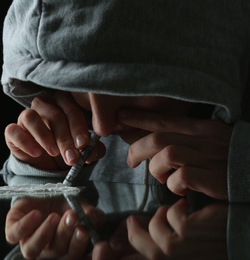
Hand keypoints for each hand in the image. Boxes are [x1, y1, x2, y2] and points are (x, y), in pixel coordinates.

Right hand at [4, 91, 104, 170]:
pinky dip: (25, 141)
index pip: (70, 107)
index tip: (83, 144)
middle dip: (64, 138)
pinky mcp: (13, 131)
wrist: (48, 166)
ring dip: (44, 136)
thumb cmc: (68, 150)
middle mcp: (44, 106)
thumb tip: (91, 150)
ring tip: (53, 153)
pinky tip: (37, 153)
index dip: (77, 126)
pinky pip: (13, 130)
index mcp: (64, 104)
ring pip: (31, 116)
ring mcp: (26, 117)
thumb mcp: (83, 151)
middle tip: (71, 157)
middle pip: (53, 114)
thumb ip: (91, 149)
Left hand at [5, 196, 104, 258]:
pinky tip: (36, 214)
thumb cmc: (65, 205)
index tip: (84, 229)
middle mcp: (46, 251)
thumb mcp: (81, 207)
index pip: (72, 255)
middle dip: (65, 232)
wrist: (44, 193)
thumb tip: (94, 218)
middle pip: (55, 250)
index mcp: (64, 250)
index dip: (78, 244)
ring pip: (31, 250)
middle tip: (72, 216)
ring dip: (44, 234)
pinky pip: (13, 235)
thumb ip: (90, 214)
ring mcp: (28, 241)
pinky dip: (24, 226)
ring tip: (54, 216)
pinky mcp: (13, 230)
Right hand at [91, 199, 227, 259]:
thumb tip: (133, 233)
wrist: (241, 234)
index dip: (115, 258)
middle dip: (133, 233)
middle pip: (140, 248)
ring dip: (161, 217)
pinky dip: (177, 209)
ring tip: (167, 210)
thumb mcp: (181, 247)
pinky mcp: (186, 233)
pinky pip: (170, 215)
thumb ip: (156, 243)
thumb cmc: (213, 243)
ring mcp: (178, 249)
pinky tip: (186, 208)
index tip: (100, 251)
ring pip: (154, 229)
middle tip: (131, 220)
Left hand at [117, 109, 232, 198]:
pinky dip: (173, 185)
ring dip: (156, 169)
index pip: (165, 119)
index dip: (140, 117)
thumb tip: (156, 143)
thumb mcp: (210, 137)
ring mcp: (206, 158)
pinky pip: (180, 178)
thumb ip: (186, 136)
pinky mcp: (211, 178)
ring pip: (166, 155)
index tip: (119, 115)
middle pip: (158, 138)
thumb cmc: (230, 155)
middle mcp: (202, 139)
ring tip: (162, 178)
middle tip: (130, 162)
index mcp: (201, 127)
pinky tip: (180, 190)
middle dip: (137, 149)